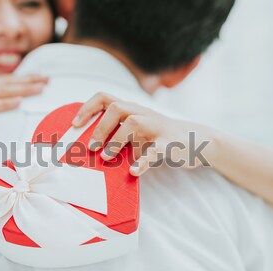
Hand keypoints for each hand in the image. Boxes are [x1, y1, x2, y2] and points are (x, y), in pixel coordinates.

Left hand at [72, 92, 216, 175]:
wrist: (197, 141)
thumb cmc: (158, 139)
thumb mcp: (137, 133)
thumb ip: (118, 136)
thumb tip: (88, 152)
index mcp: (133, 110)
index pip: (106, 98)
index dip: (87, 108)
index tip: (75, 124)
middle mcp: (143, 113)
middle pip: (117, 108)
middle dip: (100, 128)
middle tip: (92, 148)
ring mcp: (157, 126)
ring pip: (134, 123)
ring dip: (116, 141)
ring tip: (106, 158)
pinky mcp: (170, 143)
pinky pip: (156, 150)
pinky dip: (143, 161)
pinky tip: (134, 171)